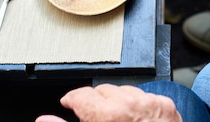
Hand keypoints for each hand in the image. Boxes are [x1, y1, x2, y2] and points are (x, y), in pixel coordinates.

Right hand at [35, 84, 181, 121]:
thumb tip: (43, 119)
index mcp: (106, 114)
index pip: (81, 95)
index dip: (72, 99)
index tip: (69, 103)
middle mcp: (129, 104)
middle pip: (103, 90)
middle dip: (96, 101)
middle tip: (92, 116)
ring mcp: (150, 103)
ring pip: (125, 91)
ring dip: (118, 102)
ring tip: (115, 121)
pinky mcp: (166, 107)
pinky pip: (146, 97)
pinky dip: (139, 106)